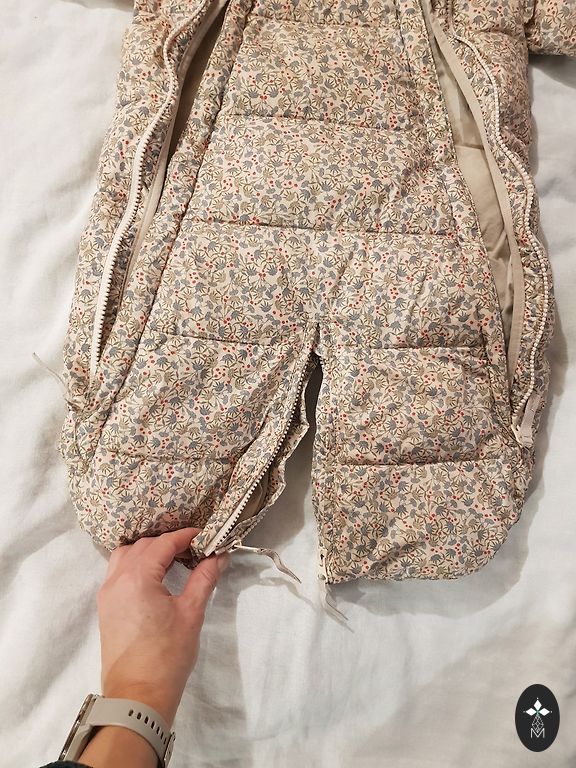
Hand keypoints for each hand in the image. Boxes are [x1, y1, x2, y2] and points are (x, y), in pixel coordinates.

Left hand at [96, 526, 228, 728]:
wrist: (137, 697)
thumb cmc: (168, 655)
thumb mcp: (191, 613)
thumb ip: (204, 578)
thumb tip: (219, 555)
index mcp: (137, 577)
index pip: (163, 543)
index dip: (185, 536)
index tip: (204, 536)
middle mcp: (117, 579)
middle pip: (143, 546)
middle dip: (168, 542)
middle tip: (194, 549)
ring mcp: (107, 593)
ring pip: (126, 555)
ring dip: (148, 551)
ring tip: (173, 559)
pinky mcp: (106, 607)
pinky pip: (118, 571)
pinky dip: (135, 564)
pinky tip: (154, 575)